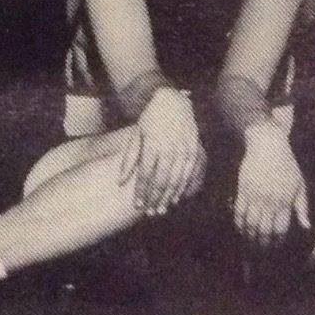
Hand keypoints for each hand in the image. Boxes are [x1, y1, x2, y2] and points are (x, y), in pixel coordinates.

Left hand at [119, 87, 202, 214]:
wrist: (173, 101)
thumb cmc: (150, 120)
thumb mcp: (136, 134)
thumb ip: (129, 159)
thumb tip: (120, 182)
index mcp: (152, 144)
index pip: (145, 174)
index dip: (141, 192)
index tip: (137, 206)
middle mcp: (169, 147)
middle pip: (161, 180)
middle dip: (155, 198)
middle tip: (150, 213)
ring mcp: (183, 149)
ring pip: (176, 180)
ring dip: (168, 197)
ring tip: (160, 209)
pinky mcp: (194, 149)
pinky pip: (189, 174)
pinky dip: (183, 188)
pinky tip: (176, 198)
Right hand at [233, 123, 305, 248]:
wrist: (267, 144)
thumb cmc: (286, 164)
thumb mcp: (299, 185)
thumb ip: (302, 207)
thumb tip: (307, 227)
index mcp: (285, 200)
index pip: (279, 229)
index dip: (276, 242)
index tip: (274, 249)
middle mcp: (269, 200)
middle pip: (263, 229)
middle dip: (261, 244)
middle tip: (260, 253)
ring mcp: (254, 195)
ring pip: (249, 223)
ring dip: (249, 237)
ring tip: (249, 245)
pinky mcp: (242, 189)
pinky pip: (238, 211)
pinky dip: (238, 223)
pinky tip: (240, 229)